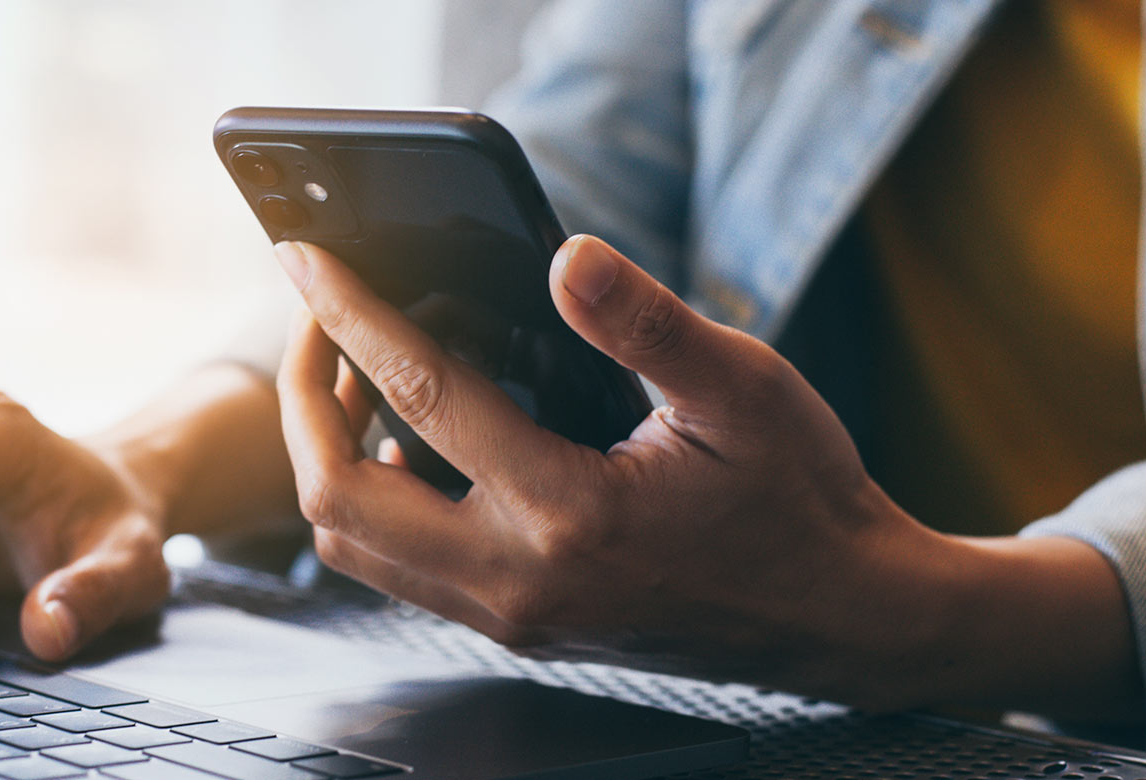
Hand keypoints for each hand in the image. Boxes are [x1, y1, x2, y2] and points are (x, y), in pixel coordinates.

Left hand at [274, 236, 1134, 713]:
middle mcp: (518, 580)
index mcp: (570, 512)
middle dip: (303, 400)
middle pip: (338, 497)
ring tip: (352, 375)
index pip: (420, 396)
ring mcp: (509, 615)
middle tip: (319, 321)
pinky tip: (405, 445)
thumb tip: (566, 256)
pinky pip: (396, 568)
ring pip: (354, 545)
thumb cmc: (800, 500)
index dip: (351, 314)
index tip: (306, 259)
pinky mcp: (515, 626)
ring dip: (328, 456)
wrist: (842, 617)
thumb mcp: (745, 390)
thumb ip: (648, 323)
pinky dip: (370, 500)